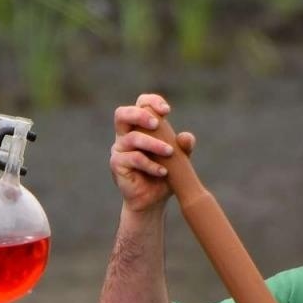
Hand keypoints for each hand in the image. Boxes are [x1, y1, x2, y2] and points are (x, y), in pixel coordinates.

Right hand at [109, 93, 195, 214]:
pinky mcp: (117, 165)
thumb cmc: (164, 174)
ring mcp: (119, 149)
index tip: (167, 111)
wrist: (153, 200)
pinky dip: (150, 164)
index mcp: (138, 127)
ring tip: (170, 152)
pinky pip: (133, 159)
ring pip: (132, 138)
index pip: (140, 104)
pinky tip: (164, 172)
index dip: (152, 102)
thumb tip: (185, 137)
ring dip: (153, 144)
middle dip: (140, 115)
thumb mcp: (179, 159)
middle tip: (157, 123)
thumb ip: (184, 146)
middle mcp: (125, 135)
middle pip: (122, 114)